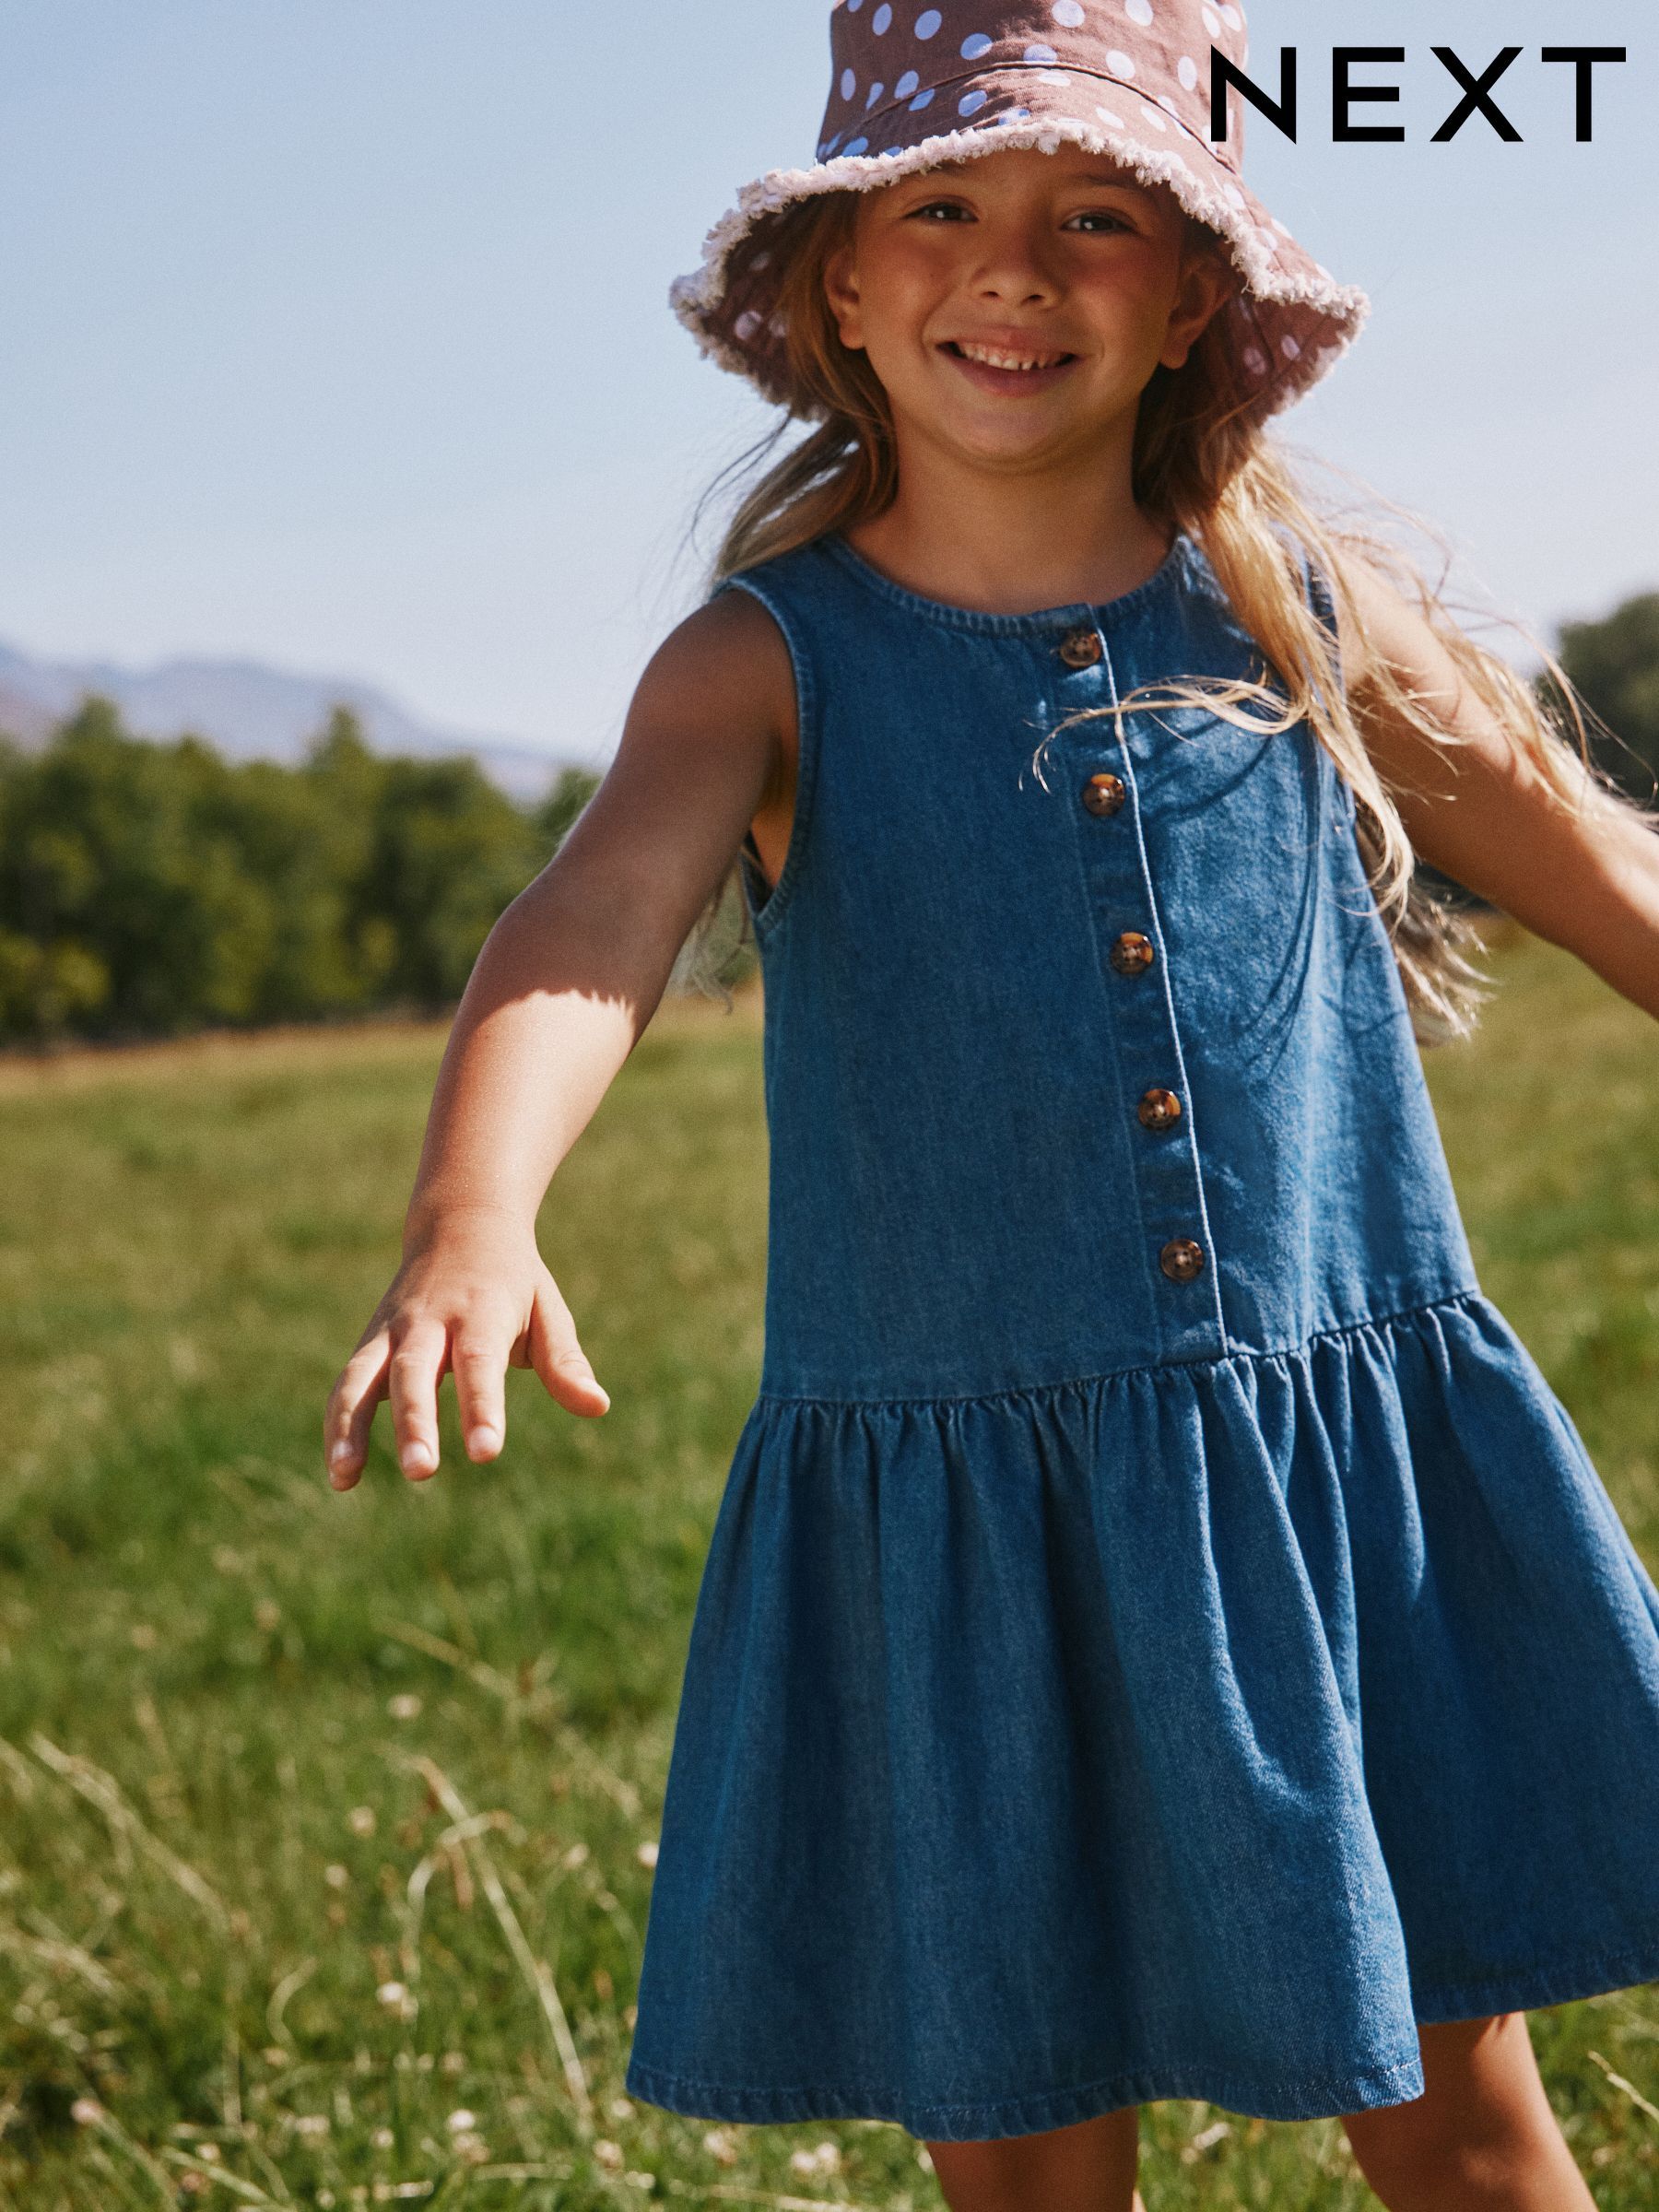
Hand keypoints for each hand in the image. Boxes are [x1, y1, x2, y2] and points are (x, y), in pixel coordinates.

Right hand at [322, 1207, 609, 1491]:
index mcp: (481, 1310)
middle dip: (415, 1422)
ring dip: (350, 1426)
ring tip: (343, 1475)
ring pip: (362, 1377)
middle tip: (421, 1471)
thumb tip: (598, 1406)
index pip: (479, 1362)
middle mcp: (429, 1320)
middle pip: (415, 1372)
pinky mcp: (370, 1345)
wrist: (460, 1222)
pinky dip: (337, 1426)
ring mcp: (392, 1331)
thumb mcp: (547, 1310)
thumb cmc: (513, 1282)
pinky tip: (342, 1477)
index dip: (481, 1407)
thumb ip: (565, 1362)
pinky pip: (347, 1386)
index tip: (485, 1453)